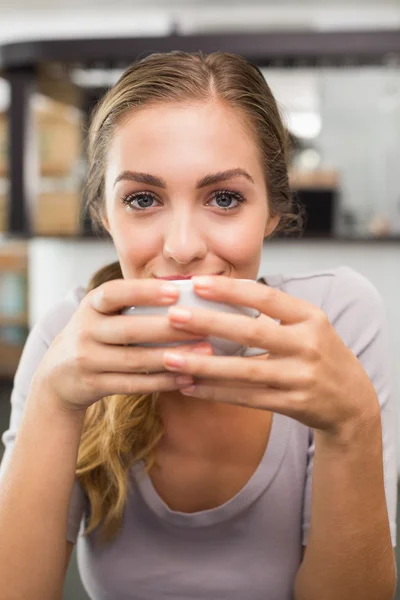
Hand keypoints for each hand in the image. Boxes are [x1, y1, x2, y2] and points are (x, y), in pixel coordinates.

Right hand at [33, 278, 211, 411]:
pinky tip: (187, 378)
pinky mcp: (93, 385)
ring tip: (205, 353)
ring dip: (173, 357)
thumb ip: (133, 303)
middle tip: (205, 326)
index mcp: (91, 305)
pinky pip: (133, 384)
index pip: (115, 293)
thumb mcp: (103, 314)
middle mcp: (84, 331)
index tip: (176, 292)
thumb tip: (186, 291)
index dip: (144, 292)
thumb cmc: (96, 335)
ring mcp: (86, 360)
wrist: (58, 375)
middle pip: (130, 330)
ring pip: (134, 359)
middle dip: (169, 328)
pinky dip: (162, 381)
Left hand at [162, 276, 379, 436]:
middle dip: (210, 323)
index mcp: (310, 318)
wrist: (351, 400)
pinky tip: (189, 387)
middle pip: (251, 332)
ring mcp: (301, 377)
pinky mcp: (293, 404)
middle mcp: (308, 345)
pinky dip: (216, 393)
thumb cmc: (319, 354)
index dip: (231, 290)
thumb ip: (274, 312)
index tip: (198, 283)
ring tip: (170, 358)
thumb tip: (221, 295)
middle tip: (174, 317)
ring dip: (203, 366)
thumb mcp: (308, 325)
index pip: (267, 297)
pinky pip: (247, 398)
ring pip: (244, 371)